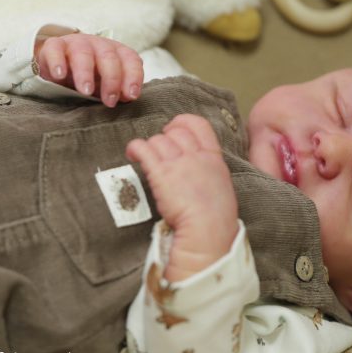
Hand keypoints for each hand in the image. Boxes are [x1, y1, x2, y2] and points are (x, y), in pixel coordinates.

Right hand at [36, 34, 143, 106]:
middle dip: (111, 79)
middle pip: (108, 56)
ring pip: (82, 54)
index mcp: (115, 52)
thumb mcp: (105, 85)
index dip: (133, 76)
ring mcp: (75, 44)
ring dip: (85, 72)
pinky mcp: (53, 46)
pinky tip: (59, 75)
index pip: (130, 59)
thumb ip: (118, 90)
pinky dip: (57, 62)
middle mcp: (97, 45)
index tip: (131, 96)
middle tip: (110, 101)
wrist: (58, 66)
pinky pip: (55, 50)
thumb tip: (128, 96)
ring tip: (86, 91)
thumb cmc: (88, 77)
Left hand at [126, 114, 239, 280]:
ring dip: (149, 147)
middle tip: (158, 151)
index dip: (182, 122)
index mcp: (213, 158)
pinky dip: (135, 148)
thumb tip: (198, 171)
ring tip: (144, 158)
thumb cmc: (215, 218)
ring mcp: (178, 163)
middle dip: (164, 136)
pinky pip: (143, 148)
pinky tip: (131, 154)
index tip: (173, 129)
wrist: (208, 230)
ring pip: (157, 140)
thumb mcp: (220, 186)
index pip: (198, 125)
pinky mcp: (160, 173)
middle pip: (175, 131)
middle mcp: (195, 156)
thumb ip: (208, 172)